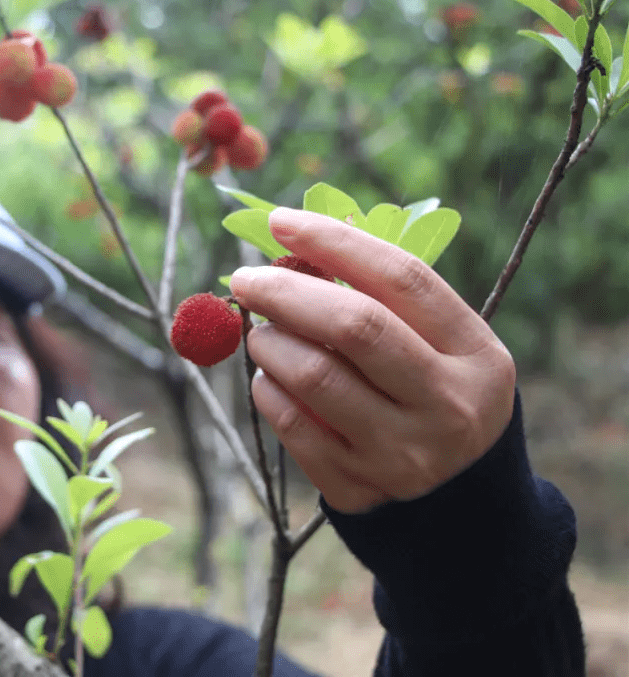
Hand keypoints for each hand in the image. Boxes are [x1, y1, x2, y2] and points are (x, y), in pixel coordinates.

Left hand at [229, 207, 515, 513]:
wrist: (456, 501)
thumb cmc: (433, 396)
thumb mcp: (442, 347)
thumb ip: (384, 300)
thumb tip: (297, 246)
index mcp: (476, 354)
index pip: (401, 278)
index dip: (335, 242)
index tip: (281, 221)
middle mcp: (446, 405)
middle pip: (354, 326)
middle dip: (286, 291)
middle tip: (247, 278)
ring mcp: (401, 453)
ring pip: (314, 376)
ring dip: (270, 342)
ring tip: (262, 332)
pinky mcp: (356, 487)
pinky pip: (290, 423)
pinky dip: (267, 388)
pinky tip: (268, 375)